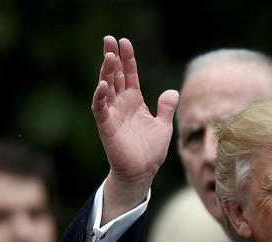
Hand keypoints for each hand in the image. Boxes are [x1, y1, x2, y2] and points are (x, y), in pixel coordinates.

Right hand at [92, 36, 178, 223]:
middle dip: (111, 57)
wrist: (142, 171)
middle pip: (114, 75)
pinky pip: (100, 108)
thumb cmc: (150, 151)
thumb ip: (166, 107)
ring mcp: (112, 114)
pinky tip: (102, 85)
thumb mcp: (163, 126)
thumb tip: (172, 91)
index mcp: (135, 101)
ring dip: (105, 72)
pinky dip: (99, 97)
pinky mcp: (106, 126)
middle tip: (108, 39)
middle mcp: (121, 104)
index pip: (129, 74)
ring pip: (106, 88)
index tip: (124, 42)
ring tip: (108, 56)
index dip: (127, 59)